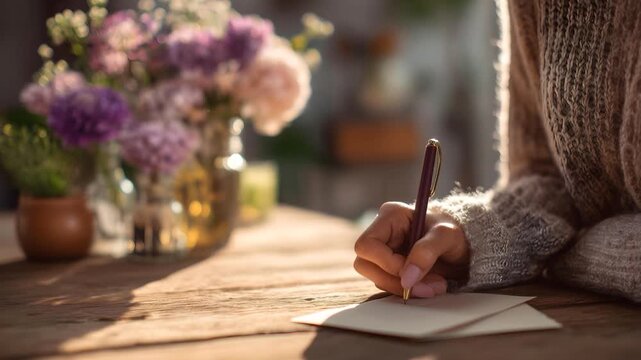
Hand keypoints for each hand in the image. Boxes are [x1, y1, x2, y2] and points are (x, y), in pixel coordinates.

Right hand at [353, 202, 469, 297]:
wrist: (467, 243)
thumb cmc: (456, 231)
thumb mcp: (446, 236)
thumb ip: (426, 252)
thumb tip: (406, 278)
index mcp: (389, 216)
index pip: (367, 245)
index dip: (385, 263)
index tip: (411, 272)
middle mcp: (382, 233)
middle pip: (365, 264)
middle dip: (394, 280)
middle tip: (425, 287)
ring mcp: (385, 251)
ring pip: (376, 278)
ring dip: (405, 288)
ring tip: (435, 286)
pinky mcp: (391, 267)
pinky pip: (389, 284)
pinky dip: (410, 290)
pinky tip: (430, 285)